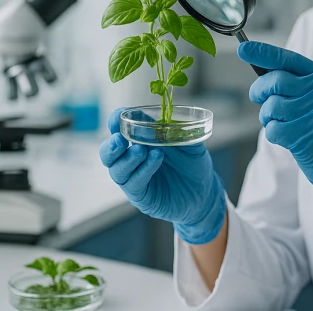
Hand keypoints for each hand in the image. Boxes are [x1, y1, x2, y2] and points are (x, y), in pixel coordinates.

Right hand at [99, 108, 225, 243]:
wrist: (204, 191)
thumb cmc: (192, 164)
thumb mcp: (188, 142)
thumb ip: (178, 130)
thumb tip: (169, 118)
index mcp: (139, 140)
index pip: (119, 128)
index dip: (116, 121)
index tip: (118, 116)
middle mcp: (131, 159)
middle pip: (108, 153)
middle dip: (111, 145)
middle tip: (119, 138)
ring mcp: (134, 178)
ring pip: (117, 170)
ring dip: (127, 158)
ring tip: (141, 150)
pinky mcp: (141, 195)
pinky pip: (134, 183)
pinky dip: (143, 170)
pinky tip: (155, 159)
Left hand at [238, 42, 312, 229]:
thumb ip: (303, 86)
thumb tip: (266, 77)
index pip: (290, 59)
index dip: (264, 52)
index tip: (243, 48)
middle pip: (276, 80)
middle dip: (260, 89)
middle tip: (258, 96)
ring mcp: (312, 114)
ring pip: (271, 105)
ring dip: (267, 115)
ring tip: (281, 123)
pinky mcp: (302, 136)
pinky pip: (271, 128)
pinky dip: (273, 133)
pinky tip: (288, 138)